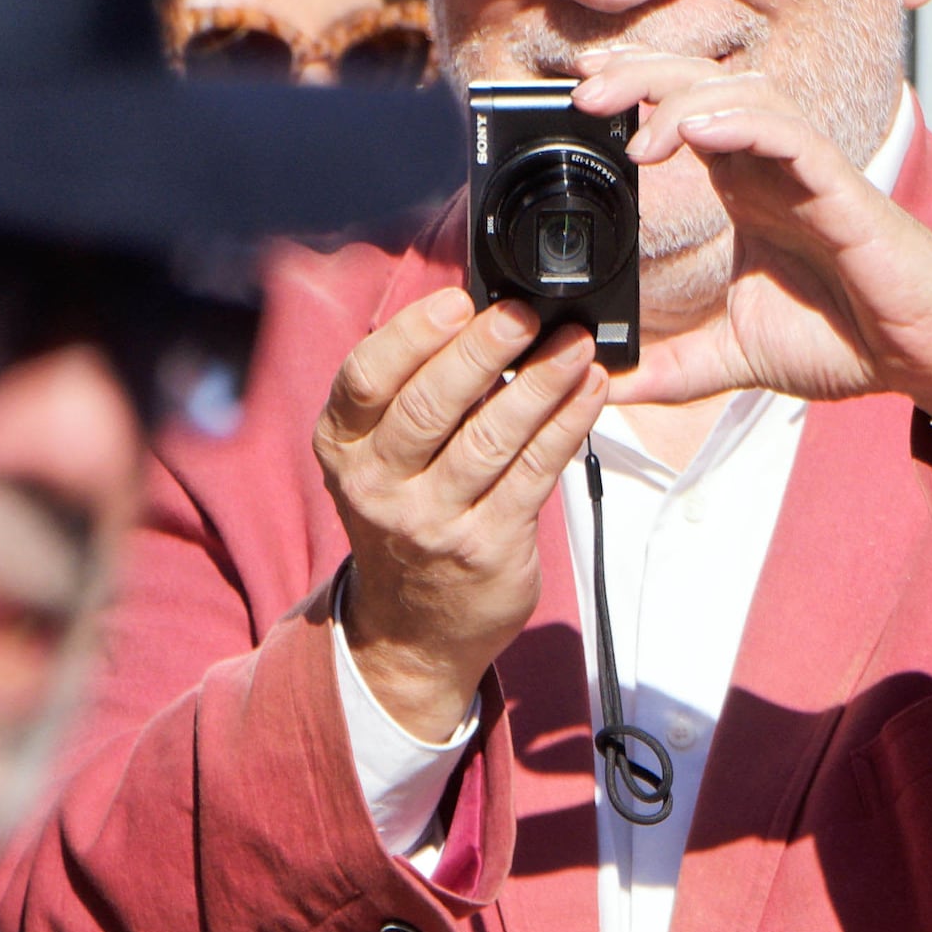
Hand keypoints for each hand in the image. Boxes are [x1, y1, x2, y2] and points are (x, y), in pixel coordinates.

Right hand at [318, 286, 609, 741]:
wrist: (412, 631)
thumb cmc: (406, 516)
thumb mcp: (379, 458)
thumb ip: (413, 393)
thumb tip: (483, 315)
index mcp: (343, 446)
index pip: (366, 379)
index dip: (412, 335)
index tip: (458, 300)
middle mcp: (378, 486)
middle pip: (430, 405)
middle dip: (482, 351)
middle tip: (524, 312)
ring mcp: (432, 522)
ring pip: (490, 439)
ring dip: (540, 385)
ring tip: (575, 345)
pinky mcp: (487, 548)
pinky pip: (534, 474)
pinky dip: (566, 426)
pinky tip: (588, 393)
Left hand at [563, 49, 931, 425]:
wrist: (926, 359)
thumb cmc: (851, 339)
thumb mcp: (738, 358)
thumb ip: (675, 369)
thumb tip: (610, 388)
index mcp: (747, 191)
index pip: (681, 115)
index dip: (631, 92)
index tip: (578, 97)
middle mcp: (774, 169)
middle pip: (700, 86)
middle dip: (639, 76)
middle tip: (583, 92)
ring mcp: (809, 174)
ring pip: (742, 96)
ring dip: (683, 98)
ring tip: (634, 128)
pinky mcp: (843, 192)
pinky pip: (792, 137)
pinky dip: (743, 125)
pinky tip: (697, 132)